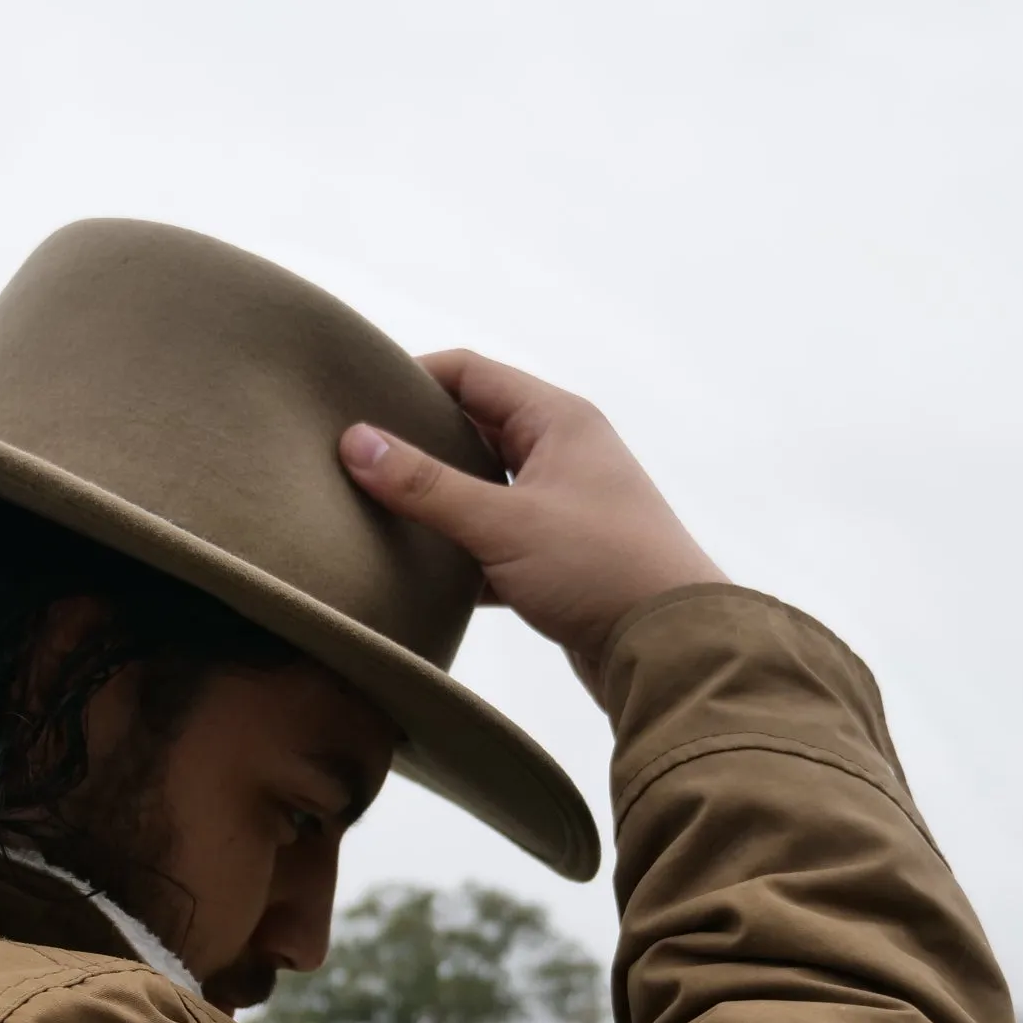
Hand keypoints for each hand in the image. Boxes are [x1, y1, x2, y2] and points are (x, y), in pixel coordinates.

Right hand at [340, 350, 724, 695]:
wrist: (671, 649)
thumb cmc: (600, 568)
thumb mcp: (503, 522)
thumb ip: (426, 485)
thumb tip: (355, 441)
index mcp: (557, 419)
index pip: (469, 373)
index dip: (411, 378)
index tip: (355, 401)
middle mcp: (561, 452)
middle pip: (471, 430)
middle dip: (415, 444)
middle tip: (351, 460)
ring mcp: (559, 507)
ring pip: (479, 491)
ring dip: (434, 504)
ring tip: (370, 514)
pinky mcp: (554, 559)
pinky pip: (491, 542)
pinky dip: (456, 554)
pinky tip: (417, 575)